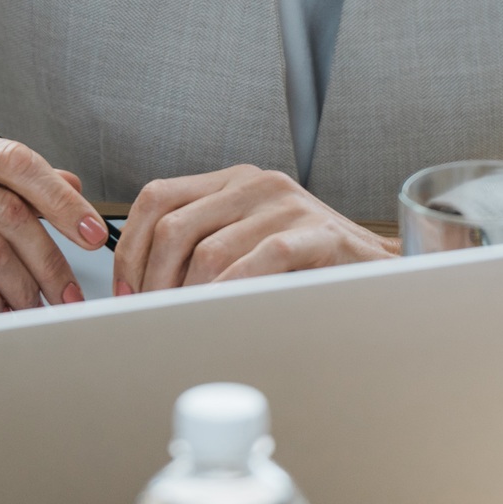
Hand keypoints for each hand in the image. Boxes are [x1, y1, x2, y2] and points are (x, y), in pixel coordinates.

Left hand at [112, 164, 395, 295]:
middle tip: (150, 315)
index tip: (125, 288)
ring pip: (210, 251)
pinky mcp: (319, 233)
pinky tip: (223, 313)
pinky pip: (261, 262)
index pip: (157, 198)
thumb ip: (200, 247)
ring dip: (187, 296)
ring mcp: (288, 206)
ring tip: (182, 323)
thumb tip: (140, 287)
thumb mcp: (247, 240)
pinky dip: (233, 292)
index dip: (131, 247)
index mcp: (231, 181)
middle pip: (174, 227)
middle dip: (153, 279)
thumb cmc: (306, 264)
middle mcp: (255, 184)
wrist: (377, 272)